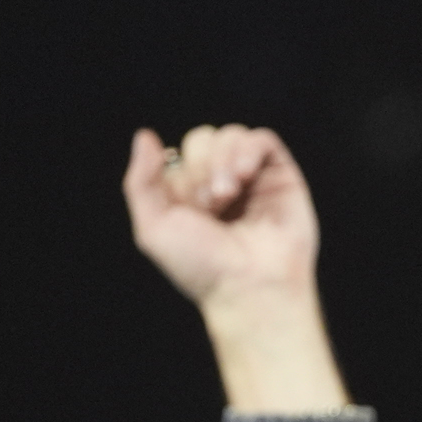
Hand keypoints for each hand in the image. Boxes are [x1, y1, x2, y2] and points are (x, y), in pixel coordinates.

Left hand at [124, 125, 350, 412]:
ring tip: (228, 193)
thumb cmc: (203, 268)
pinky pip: (262, 139)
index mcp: (192, 196)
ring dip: (224, 158)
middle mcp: (223, 185)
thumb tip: (145, 136)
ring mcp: (253, 181)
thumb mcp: (153, 228)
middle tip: (211, 204)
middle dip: (203, 166)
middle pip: (205, 139)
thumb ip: (140, 181)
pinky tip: (244, 174)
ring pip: (232, 135)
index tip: (190, 207)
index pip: (180, 155)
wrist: (248, 287)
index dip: (182, 172)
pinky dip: (248, 149)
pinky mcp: (281, 178)